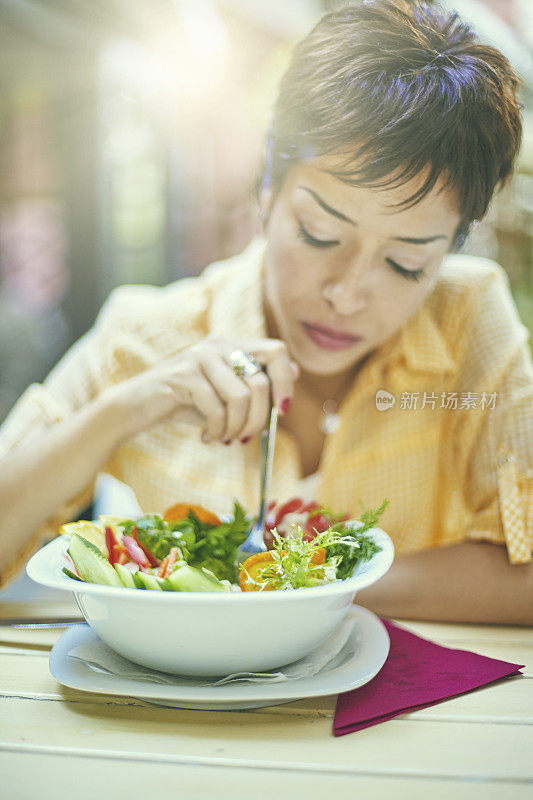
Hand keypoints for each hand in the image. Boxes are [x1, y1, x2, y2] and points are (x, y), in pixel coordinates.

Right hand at [105, 335, 298, 444]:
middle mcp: (217, 345)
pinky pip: (217, 408)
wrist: (133, 407)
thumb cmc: (181, 403)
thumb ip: (253, 383)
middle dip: (258, 420)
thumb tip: (294, 371)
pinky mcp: (183, 376)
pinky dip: (217, 429)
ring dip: (236, 427)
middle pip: (260, 382)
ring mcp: (199, 358)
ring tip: (223, 437)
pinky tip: (207, 436)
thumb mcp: (222, 394)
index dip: (285, 382)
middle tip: (244, 438)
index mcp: (230, 346)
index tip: (281, 410)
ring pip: (241, 398)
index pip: (276, 351)